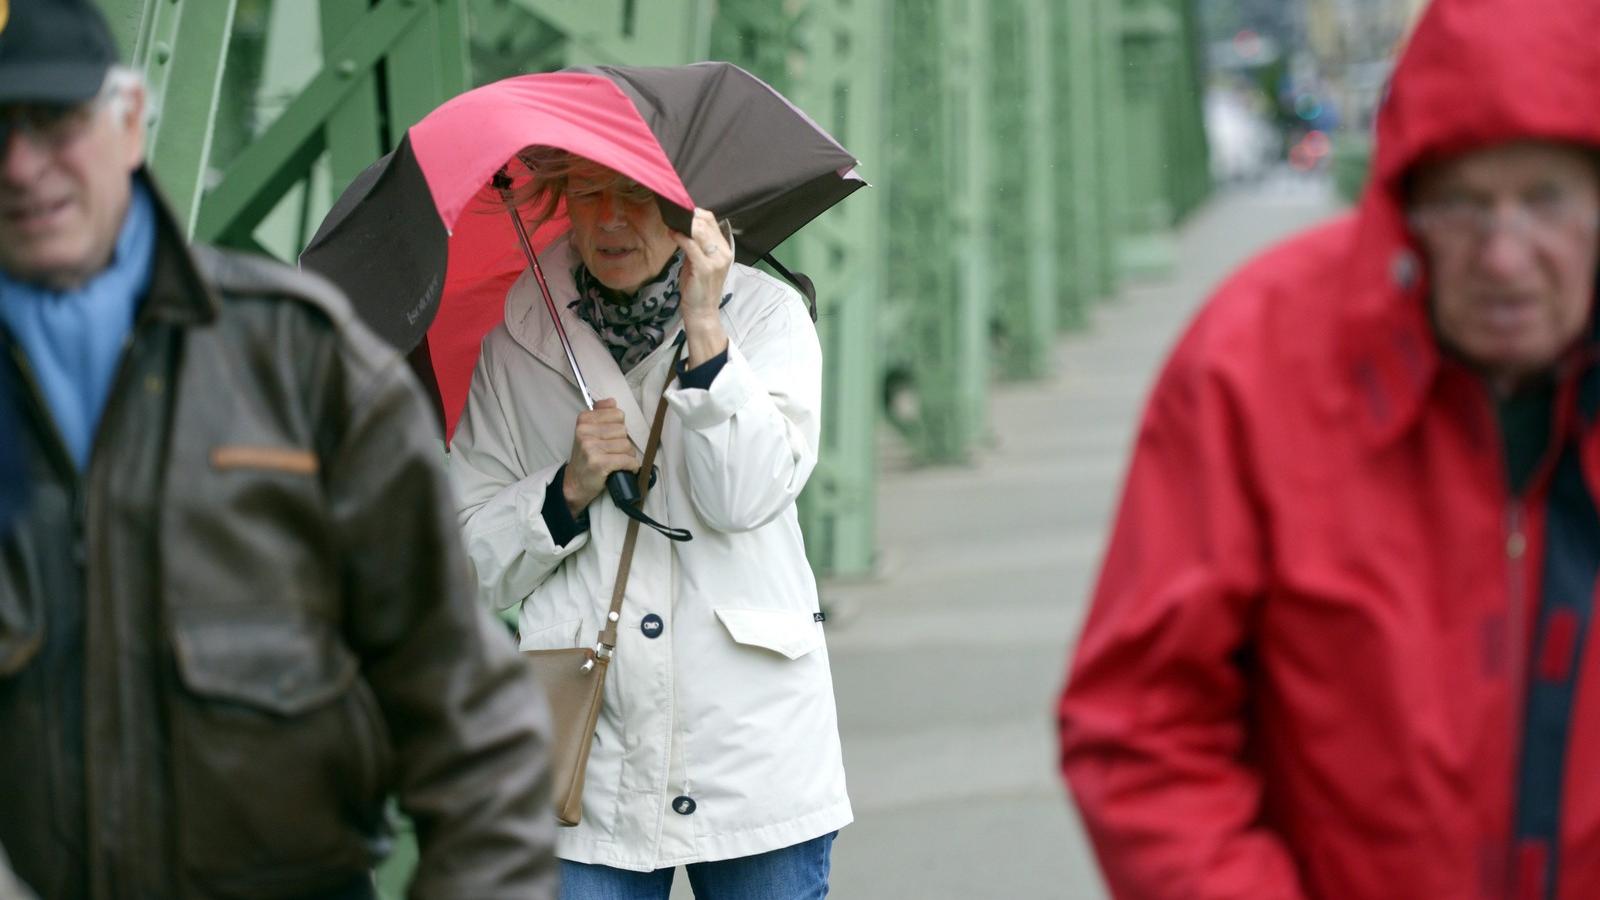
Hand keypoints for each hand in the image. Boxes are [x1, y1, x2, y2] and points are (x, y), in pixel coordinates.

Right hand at [562, 398, 638, 515]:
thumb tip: (612, 401)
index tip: (611, 437)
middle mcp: (585, 432)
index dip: (619, 427)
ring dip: (627, 455)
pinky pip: (627, 460)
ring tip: (617, 461)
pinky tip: (626, 468)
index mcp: (584, 420)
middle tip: (613, 452)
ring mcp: (591, 447)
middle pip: (623, 430)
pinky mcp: (599, 463)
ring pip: (626, 445)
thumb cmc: (586, 456)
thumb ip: (600, 414)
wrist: (575, 482)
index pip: (617, 414)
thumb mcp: (588, 432)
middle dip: (623, 442)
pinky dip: (631, 466)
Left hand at [671, 208, 731, 366]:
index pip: (712, 222)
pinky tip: (672, 233)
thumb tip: (684, 227)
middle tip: (672, 214)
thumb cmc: (698, 288)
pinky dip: (680, 237)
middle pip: (706, 223)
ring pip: (699, 231)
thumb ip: (696, 246)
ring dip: (683, 225)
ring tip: (671, 223)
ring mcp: (715, 260)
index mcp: (724, 249)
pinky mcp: (705, 268)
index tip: (682, 212)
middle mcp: (723, 253)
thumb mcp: (699, 262)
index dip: (697, 214)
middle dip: (688, 217)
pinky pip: (691, 245)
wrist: (702, 312)